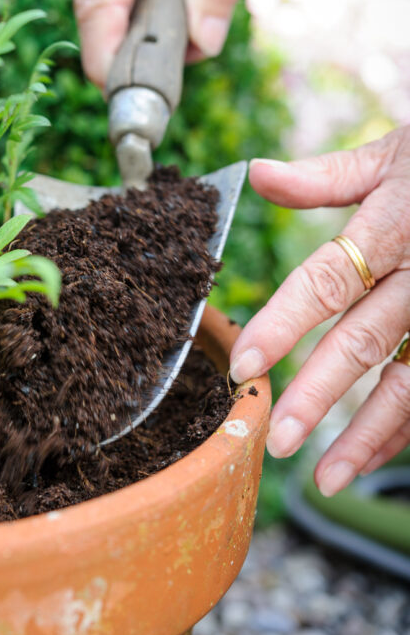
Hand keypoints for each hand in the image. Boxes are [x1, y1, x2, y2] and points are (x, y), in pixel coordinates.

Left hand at [229, 126, 409, 495]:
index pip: (326, 280)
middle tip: (276, 440)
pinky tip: (371, 459)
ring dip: (367, 434)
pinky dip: (403, 428)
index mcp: (393, 226)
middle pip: (365, 341)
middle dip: (319, 394)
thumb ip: (326, 177)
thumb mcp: (393, 156)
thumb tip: (257, 173)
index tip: (242, 365)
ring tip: (325, 478)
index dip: (282, 324)